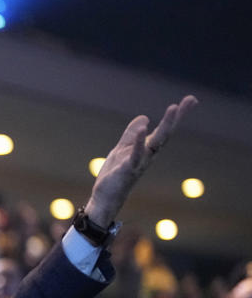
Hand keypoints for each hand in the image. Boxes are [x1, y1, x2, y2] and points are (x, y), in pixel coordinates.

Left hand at [85, 95, 197, 226]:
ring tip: (174, 108)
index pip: (164, 129)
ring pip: (155, 142)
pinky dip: (139, 142)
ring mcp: (140, 162)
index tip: (192, 99)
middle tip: (190, 100)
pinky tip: (144, 129)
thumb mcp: (122, 149)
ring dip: (165, 125)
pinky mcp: (127, 169)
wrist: (105, 198)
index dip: (177, 115)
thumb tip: (145, 117)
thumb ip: (131, 134)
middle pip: (165, 133)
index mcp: (146, 149)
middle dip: (177, 117)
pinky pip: (136, 154)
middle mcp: (148, 155)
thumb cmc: (115, 175)